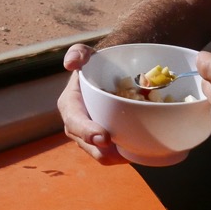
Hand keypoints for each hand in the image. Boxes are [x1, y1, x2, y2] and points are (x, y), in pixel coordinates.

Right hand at [57, 43, 126, 163]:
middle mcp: (77, 125)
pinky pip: (115, 155)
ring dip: (118, 156)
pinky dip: (127, 155)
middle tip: (125, 151)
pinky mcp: (107, 144)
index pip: (75, 123)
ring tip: (136, 150)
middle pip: (89, 146)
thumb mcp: (88, 53)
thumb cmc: (99, 64)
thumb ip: (79, 52)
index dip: (88, 132)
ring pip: (103, 155)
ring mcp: (92, 137)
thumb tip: (70, 63)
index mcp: (70, 106)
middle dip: (105, 152)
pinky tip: (140, 148)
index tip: (105, 136)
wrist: (112, 74)